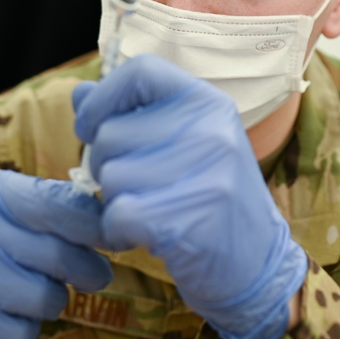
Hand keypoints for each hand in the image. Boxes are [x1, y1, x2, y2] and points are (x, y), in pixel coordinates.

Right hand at [0, 170, 112, 338]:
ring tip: (36, 291)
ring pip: (46, 298)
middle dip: (88, 269)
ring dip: (53, 300)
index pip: (60, 205)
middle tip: (95, 275)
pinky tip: (9, 314)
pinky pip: (24, 332)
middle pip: (59, 255)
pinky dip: (27, 328)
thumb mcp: (6, 209)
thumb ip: (54, 206)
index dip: (97, 227)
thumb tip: (113, 218)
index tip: (116, 239)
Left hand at [73, 55, 306, 338]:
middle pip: (111, 133)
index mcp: (208, 103)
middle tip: (143, 189)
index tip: (92, 126)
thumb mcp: (182, 145)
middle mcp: (209, 130)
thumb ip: (132, 115)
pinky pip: (116, 214)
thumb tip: (80, 92)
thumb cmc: (211, 201)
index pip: (140, 71)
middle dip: (109, 166)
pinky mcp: (187, 219)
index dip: (103, 97)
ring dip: (116, 202)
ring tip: (154, 212)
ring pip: (110, 176)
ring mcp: (203, 173)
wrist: (259, 267)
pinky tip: (147, 236)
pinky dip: (118, 231)